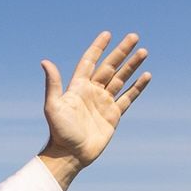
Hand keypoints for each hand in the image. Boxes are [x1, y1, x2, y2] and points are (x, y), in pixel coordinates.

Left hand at [38, 31, 150, 189]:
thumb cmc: (59, 132)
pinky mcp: (113, 115)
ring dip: (132, 66)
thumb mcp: (53, 106)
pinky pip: (128, 97)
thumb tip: (45, 62)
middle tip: (134, 36)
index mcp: (77, 88)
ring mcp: (103, 103)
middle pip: (109, 67)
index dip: (98, 48)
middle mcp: (91, 92)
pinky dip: (137, 86)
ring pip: (120, 79)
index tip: (107, 34)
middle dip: (121, 52)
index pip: (89, 62)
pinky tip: (146, 76)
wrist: (70, 155)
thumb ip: (53, 84)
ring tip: (143, 52)